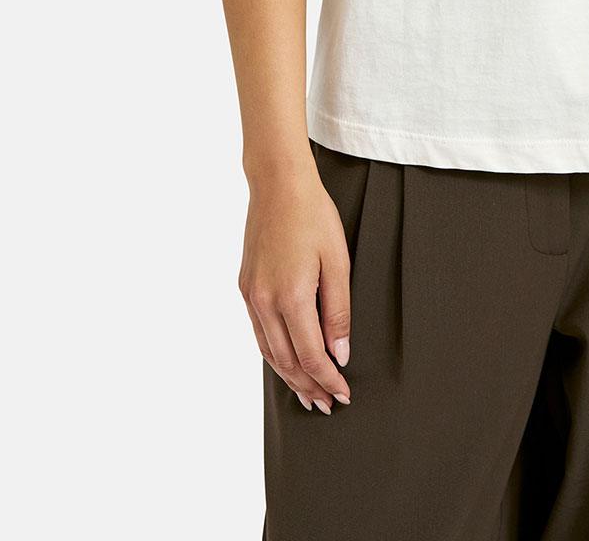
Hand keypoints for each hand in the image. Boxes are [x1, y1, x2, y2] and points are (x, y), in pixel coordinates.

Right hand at [238, 166, 352, 412]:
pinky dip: (274, 354)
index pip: (311, 356)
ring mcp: (251, 295)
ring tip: (308, 394)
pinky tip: (287, 361)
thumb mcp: (338, 261)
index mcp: (291, 297)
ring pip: (268, 352)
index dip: (328, 379)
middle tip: (327, 404)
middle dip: (309, 386)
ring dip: (289, 377)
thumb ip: (339, 312)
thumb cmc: (314, 216)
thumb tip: (340, 354)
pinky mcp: (245, 287)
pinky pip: (259, 333)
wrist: (278, 184)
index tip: (343, 394)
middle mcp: (265, 302)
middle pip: (287, 361)